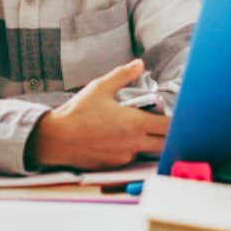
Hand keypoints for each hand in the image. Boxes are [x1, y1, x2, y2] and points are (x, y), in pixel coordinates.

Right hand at [28, 60, 169, 169]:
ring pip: (146, 151)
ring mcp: (124, 157)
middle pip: (164, 144)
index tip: (171, 113)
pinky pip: (129, 157)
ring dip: (146, 141)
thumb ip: (123, 75)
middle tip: (157, 122)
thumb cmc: (77, 112)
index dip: (175, 120)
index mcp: (135, 123)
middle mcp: (134, 143)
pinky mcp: (114, 166)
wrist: (56, 139)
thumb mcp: (100, 87)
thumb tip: (139, 64)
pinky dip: (129, 149)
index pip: (169, 127)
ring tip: (131, 128)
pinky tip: (115, 138)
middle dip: (165, 134)